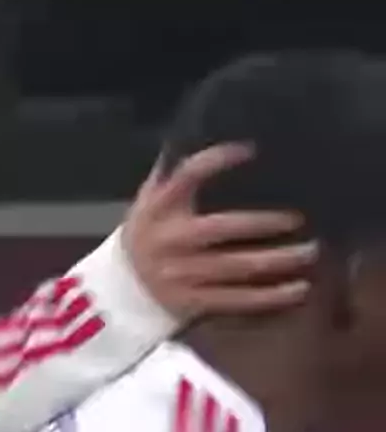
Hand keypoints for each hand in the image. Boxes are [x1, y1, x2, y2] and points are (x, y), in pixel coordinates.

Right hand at [123, 143, 317, 319]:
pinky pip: (236, 301)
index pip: (187, 176)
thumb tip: (199, 130)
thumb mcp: (148, 200)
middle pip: (222, 228)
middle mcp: (171, 240)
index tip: (251, 150)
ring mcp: (183, 274)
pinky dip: (269, 297)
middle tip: (298, 219)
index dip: (217, 161)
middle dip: (264, 223)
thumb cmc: (146, 235)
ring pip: (236, 268)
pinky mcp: (194, 302)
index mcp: (159, 208)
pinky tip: (297, 289)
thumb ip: (172, 173)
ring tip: (310, 252)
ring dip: (277, 260)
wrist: (122, 290)